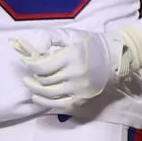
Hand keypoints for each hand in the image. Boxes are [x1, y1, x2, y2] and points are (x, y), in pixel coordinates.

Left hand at [14, 24, 141, 109]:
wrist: (115, 58)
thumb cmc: (91, 44)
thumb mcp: (72, 35)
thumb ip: (51, 38)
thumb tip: (35, 50)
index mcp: (72, 56)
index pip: (43, 66)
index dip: (30, 65)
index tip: (26, 62)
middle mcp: (75, 74)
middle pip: (45, 80)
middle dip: (32, 77)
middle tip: (27, 74)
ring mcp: (79, 89)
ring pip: (49, 94)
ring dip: (35, 90)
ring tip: (29, 85)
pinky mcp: (82, 99)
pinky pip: (60, 104)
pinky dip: (45, 103)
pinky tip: (37, 98)